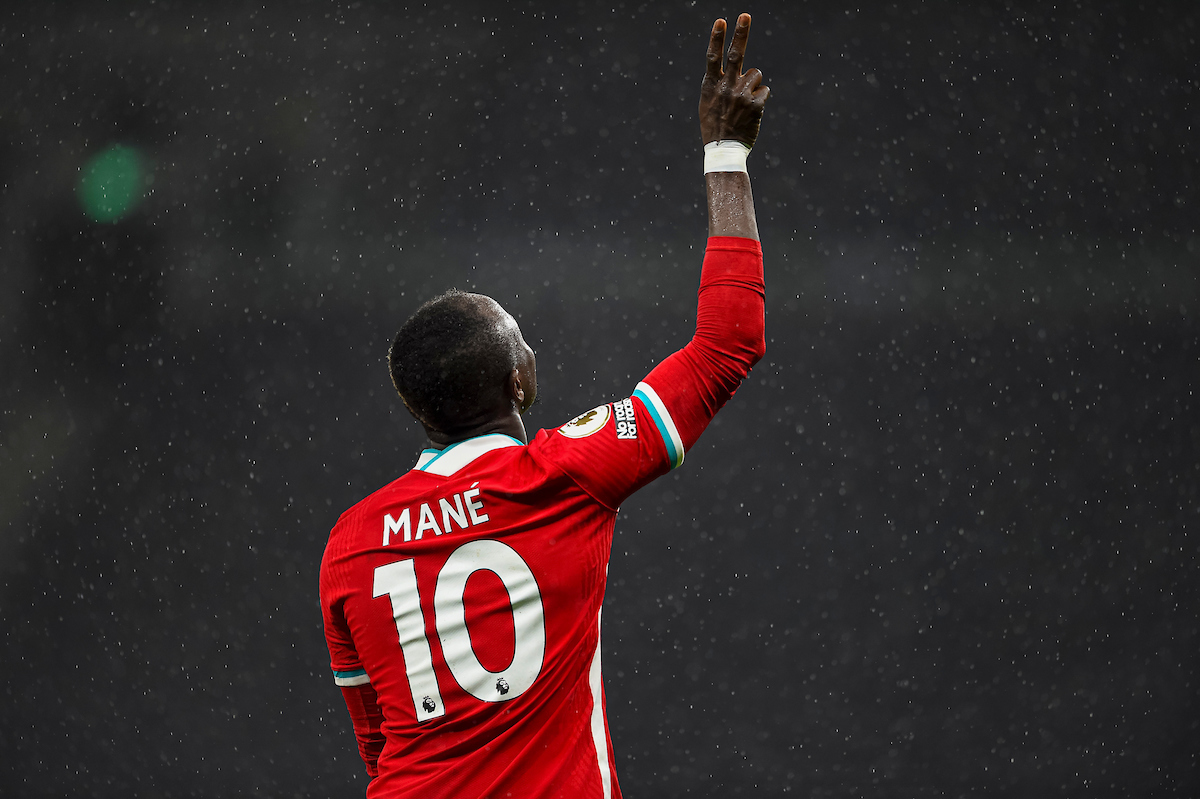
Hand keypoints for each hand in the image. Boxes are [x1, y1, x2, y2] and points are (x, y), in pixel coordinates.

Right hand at [699, 13, 769, 146]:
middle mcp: (725, 87)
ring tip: (744, 101)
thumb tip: (733, 69)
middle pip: (736, 54)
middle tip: (745, 15)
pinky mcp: (755, 104)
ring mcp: (741, 95)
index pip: (713, 57)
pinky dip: (760, 99)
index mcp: (710, 85)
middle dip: (740, 33)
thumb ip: (718, 83)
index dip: (717, 38)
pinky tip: (751, 111)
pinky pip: (764, 91)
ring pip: (756, 75)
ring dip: (754, 84)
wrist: (723, 149)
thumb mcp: (707, 102)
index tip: (721, 21)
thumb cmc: (714, 125)